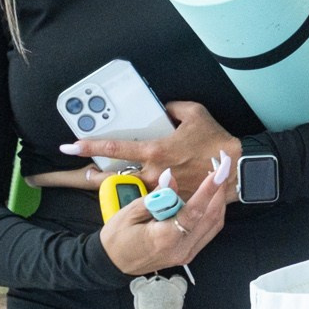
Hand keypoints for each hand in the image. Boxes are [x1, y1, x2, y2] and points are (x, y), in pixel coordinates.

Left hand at [55, 101, 238, 193]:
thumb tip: (163, 108)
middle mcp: (153, 173)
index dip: (90, 146)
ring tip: (94, 182)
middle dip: (87, 177)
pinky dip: (135, 195)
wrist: (237, 169)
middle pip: (111, 179)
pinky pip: (147, 198)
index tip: (71, 145)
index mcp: (155, 151)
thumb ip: (173, 108)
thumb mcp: (195, 114)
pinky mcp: (171, 200)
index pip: (115, 149)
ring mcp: (161, 190)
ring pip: (126, 191)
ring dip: (109, 188)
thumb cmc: (216, 141)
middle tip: (73, 173)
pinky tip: (127, 193)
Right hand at [99, 162, 233, 275]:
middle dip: (220, 190)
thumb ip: (156, 197)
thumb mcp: (129, 213)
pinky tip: (210, 198)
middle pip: (211, 217)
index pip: (195, 210)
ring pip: (215, 225)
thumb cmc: (117, 239)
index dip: (210, 188)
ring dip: (219, 200)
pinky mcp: (188, 254)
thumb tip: (171, 177)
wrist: (112, 265)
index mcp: (165, 238)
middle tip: (223, 167)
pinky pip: (209, 231)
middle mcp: (181, 248)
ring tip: (219, 179)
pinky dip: (212, 212)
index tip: (221, 169)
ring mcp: (187, 253)